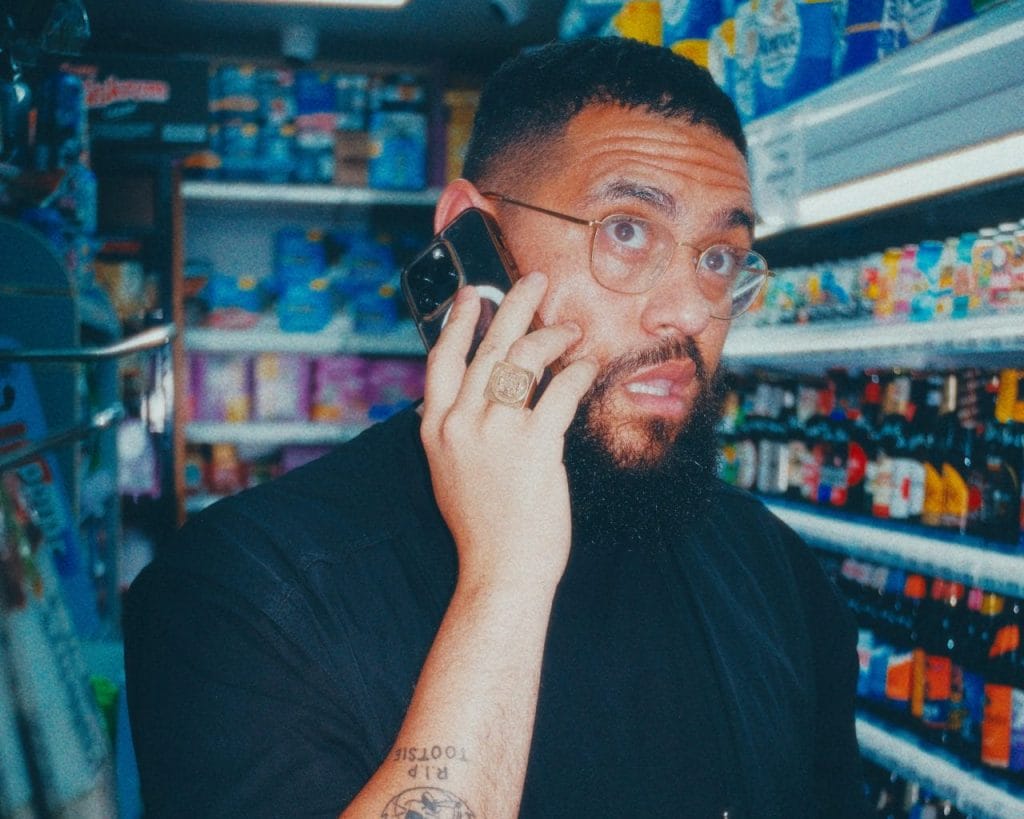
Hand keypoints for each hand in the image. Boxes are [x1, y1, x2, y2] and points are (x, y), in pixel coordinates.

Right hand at [420, 272, 597, 590]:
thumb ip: (458, 431)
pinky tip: (588, 366)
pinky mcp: (535, 444)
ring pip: (526, 358)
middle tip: (535, 281)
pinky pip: (561, 390)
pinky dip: (579, 372)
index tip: (472, 294)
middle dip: (515, 304)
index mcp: (436, 428)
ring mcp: (496, 431)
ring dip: (554, 336)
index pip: (442, 359)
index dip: (458, 321)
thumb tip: (479, 394)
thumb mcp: (451, 472)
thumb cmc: (484, 526)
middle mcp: (460, 422)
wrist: (501, 570)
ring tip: (572, 330)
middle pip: (489, 345)